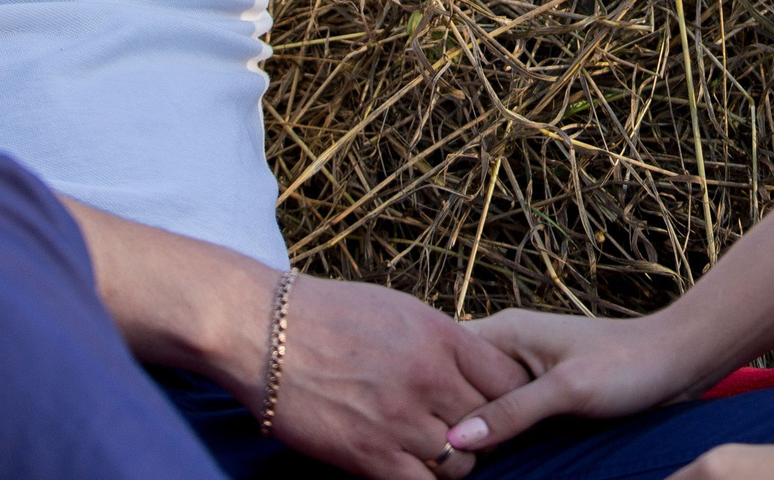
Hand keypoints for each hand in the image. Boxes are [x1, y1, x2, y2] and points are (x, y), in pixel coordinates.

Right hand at [263, 277, 531, 479]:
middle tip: (462, 430)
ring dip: (451, 461)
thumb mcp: (400, 310)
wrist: (265, 331)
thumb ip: (442, 342)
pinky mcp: (369, 457)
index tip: (493, 402)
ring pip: (459, 463)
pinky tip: (406, 466)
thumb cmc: (329, 314)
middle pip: (489, 425)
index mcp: (441, 337)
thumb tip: (473, 369)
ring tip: (429, 448)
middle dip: (482, 432)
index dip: (507, 397)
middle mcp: (429, 379)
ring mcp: (400, 421)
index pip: (509, 381)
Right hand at [447, 309, 714, 451]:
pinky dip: (495, 435)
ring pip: (478, 404)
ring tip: (453, 465)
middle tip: (430, 457)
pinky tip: (489, 461)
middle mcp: (508, 347)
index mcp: (505, 331)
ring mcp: (523, 371)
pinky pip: (503, 415)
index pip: (442, 358)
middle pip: (455, 386)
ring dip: (471, 431)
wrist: (677, 361)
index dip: (427, 394)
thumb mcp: (567, 390)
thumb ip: (512, 412)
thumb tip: (455, 440)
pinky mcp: (540, 392)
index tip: (412, 431)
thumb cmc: (627, 366)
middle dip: (444, 417)